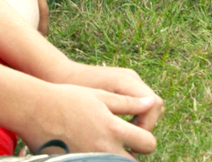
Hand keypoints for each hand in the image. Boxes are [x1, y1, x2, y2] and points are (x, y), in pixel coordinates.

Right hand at [6, 83, 160, 158]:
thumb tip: (151, 104)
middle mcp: (103, 148)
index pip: (148, 143)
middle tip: (125, 144)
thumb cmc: (66, 99)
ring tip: (107, 146)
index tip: (138, 134)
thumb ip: (128, 103)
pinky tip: (93, 151)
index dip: (147, 139)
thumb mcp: (100, 96)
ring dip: (116, 157)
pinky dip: (99, 159)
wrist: (32, 109)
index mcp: (113, 129)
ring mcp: (88, 159)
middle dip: (133, 154)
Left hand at [36, 62, 163, 130]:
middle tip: (129, 139)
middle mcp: (132, 77)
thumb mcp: (93, 107)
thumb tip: (133, 133)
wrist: (55, 73)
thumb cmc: (68, 91)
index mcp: (126, 81)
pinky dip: (136, 114)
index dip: (146, 125)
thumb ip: (118, 115)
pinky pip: (140, 100)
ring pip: (150, 103)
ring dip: (142, 120)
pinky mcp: (124, 82)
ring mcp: (129, 78)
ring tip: (124, 133)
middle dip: (147, 124)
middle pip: (156, 104)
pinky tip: (120, 123)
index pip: (154, 105)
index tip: (130, 139)